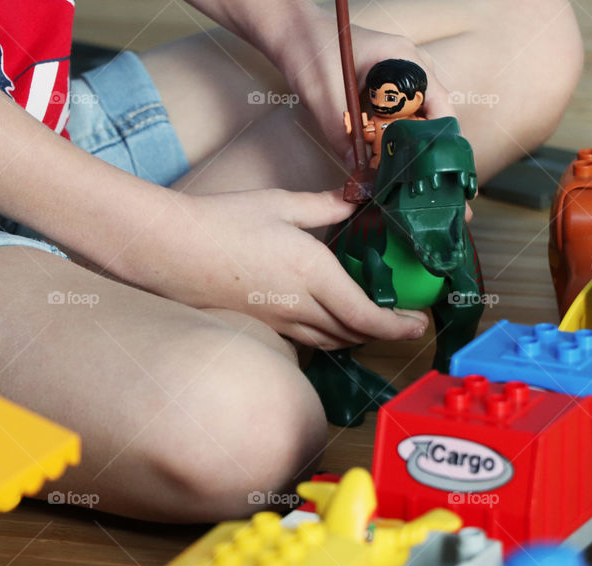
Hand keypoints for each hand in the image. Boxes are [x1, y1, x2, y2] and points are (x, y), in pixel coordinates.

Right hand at [133, 189, 428, 349]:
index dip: (397, 326)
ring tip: (373, 320)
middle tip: (404, 320)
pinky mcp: (263, 323)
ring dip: (358, 335)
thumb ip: (325, 205)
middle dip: (384, 331)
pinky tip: (331, 321)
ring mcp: (280, 320)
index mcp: (313, 274)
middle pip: (354, 333)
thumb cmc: (224, 221)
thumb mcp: (281, 204)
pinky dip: (330, 336)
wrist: (173, 249)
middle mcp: (301, 305)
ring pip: (331, 341)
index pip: (367, 315)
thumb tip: (356, 198)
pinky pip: (308, 339)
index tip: (417, 323)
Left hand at [275, 9, 456, 164]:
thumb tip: (357, 170)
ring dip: (404, 138)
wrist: (292, 35)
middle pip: (430, 111)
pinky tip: (378, 149)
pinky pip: (397, 112)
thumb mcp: (324, 97)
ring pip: (413, 114)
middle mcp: (408, 64)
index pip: (439, 102)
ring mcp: (397, 72)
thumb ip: (341, 134)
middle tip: (407, 169)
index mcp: (403, 58)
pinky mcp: (383, 84)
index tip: (426, 162)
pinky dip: (390, 131)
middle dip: (421, 142)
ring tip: (393, 163)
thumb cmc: (310, 52)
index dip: (436, 134)